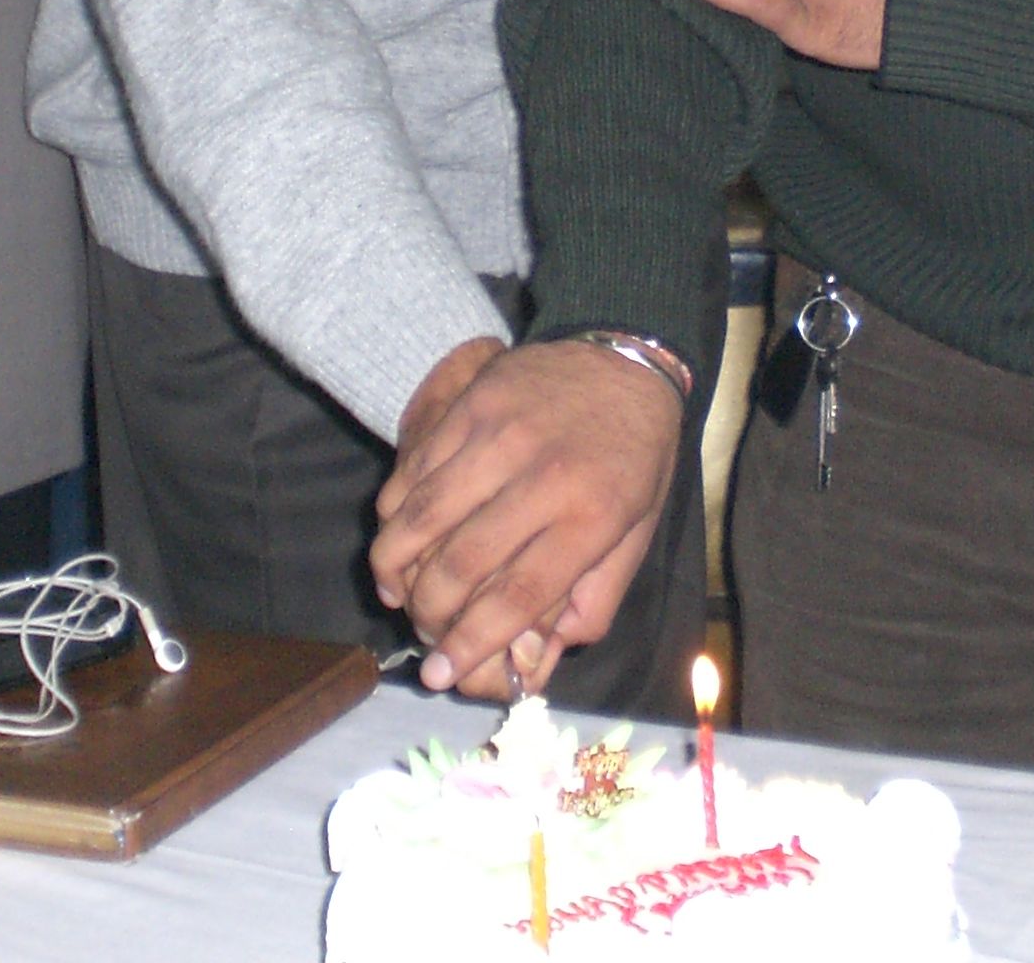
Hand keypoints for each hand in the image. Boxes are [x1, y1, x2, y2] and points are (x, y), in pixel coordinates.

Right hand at [370, 340, 680, 697]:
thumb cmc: (634, 456)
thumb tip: (537, 655)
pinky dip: (395, 513)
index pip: (517, 594)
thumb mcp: (638, 533)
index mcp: (591, 515)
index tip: (440, 675)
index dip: (471, 643)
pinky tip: (397, 540)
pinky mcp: (470, 404)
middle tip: (422, 635)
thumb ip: (592, 599)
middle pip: (460, 561)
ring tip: (396, 594)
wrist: (627, 358)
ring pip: (422, 514)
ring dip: (396, 566)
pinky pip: (414, 468)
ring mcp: (499, 432)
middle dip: (429, 613)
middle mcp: (541, 473)